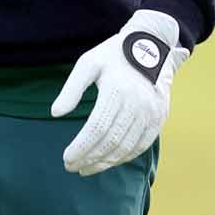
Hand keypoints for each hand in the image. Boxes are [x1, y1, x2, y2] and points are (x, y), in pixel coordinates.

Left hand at [52, 9, 187, 175]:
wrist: (150, 46)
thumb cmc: (112, 55)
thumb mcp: (87, 64)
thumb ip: (71, 89)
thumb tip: (55, 113)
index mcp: (117, 90)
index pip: (97, 128)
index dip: (81, 146)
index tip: (66, 158)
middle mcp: (138, 104)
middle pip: (111, 141)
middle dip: (90, 158)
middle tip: (72, 167)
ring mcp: (151, 113)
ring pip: (127, 147)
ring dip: (106, 162)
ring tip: (86, 168)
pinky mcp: (159, 118)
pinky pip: (142, 145)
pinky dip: (124, 157)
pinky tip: (108, 161)